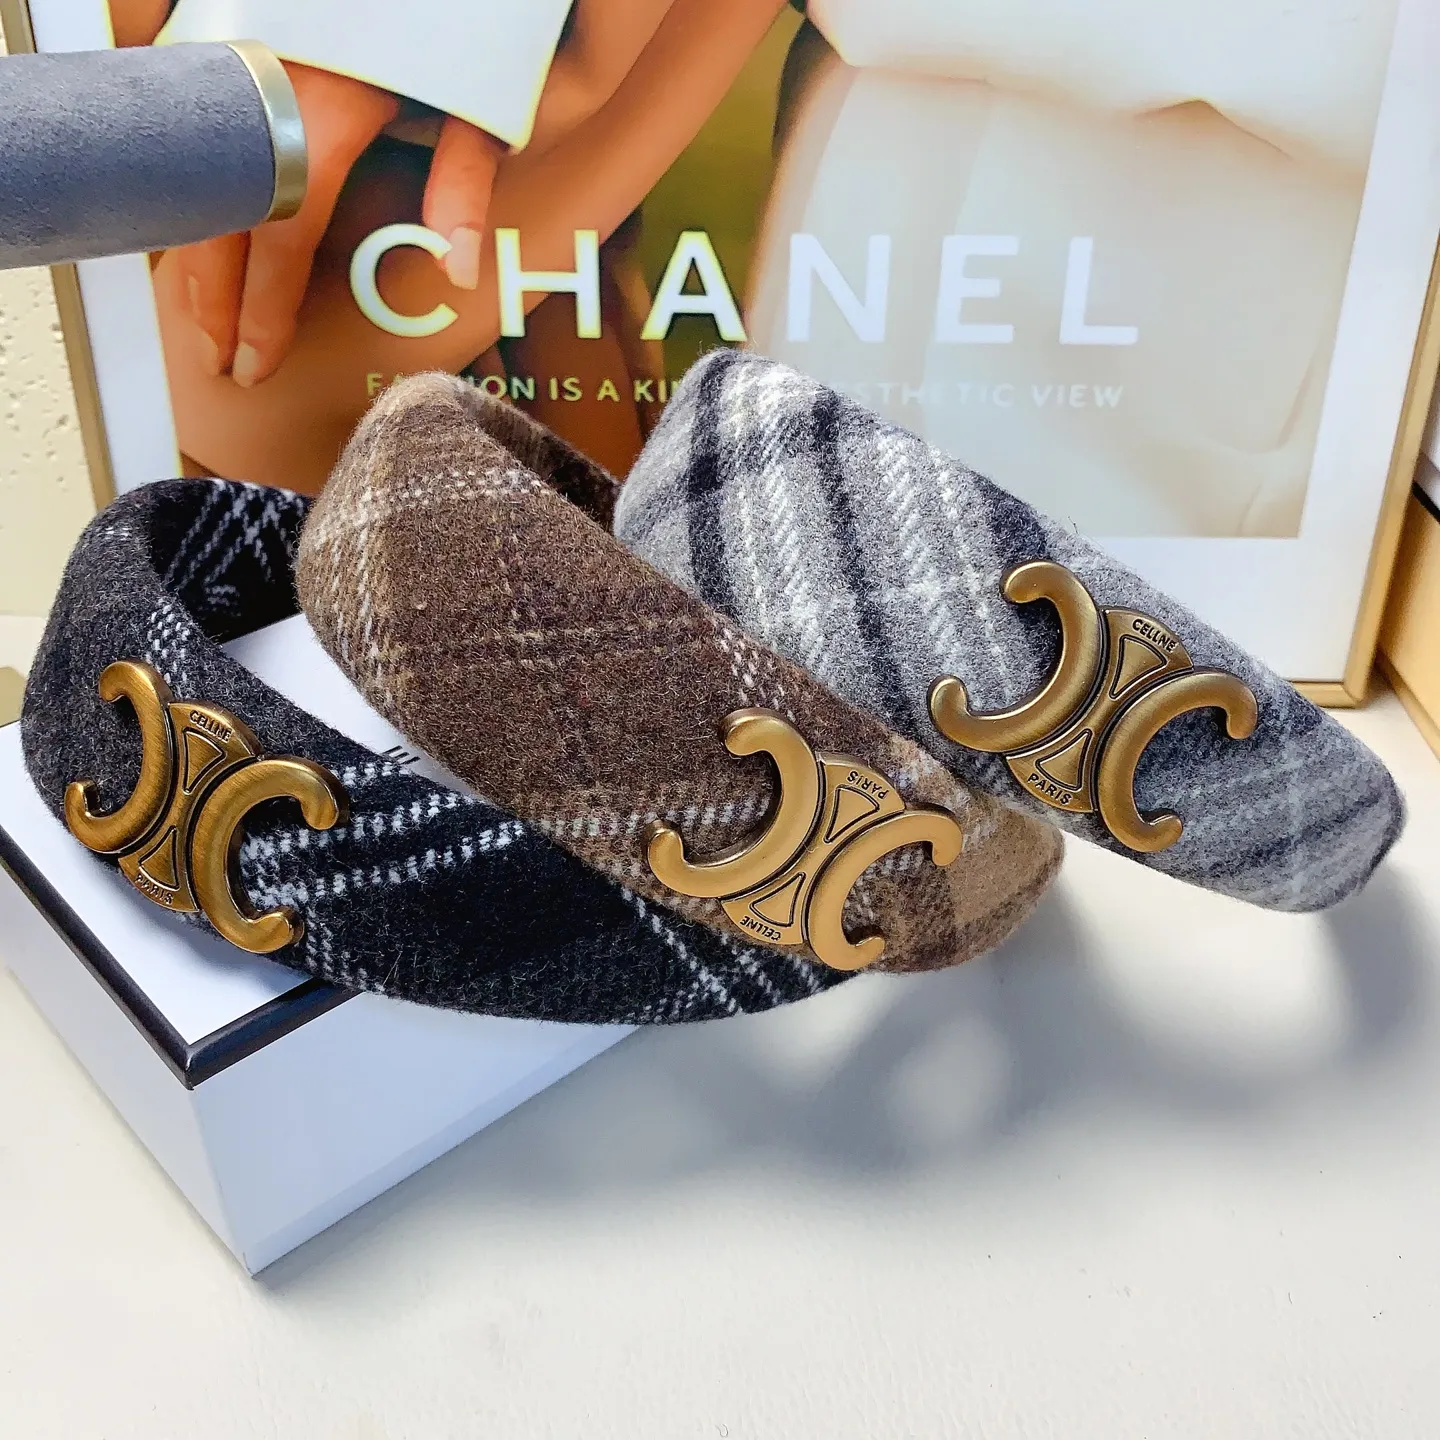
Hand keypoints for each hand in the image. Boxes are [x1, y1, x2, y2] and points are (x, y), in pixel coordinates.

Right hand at [172, 62, 505, 387]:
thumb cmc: (443, 20)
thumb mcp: (474, 101)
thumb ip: (463, 184)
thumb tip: (457, 268)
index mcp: (321, 113)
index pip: (277, 235)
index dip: (262, 308)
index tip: (256, 360)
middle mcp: (262, 93)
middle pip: (218, 219)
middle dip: (213, 301)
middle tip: (219, 359)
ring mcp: (229, 69)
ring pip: (191, 182)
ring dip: (192, 259)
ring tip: (201, 323)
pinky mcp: (217, 51)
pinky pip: (189, 148)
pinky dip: (188, 203)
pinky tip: (194, 247)